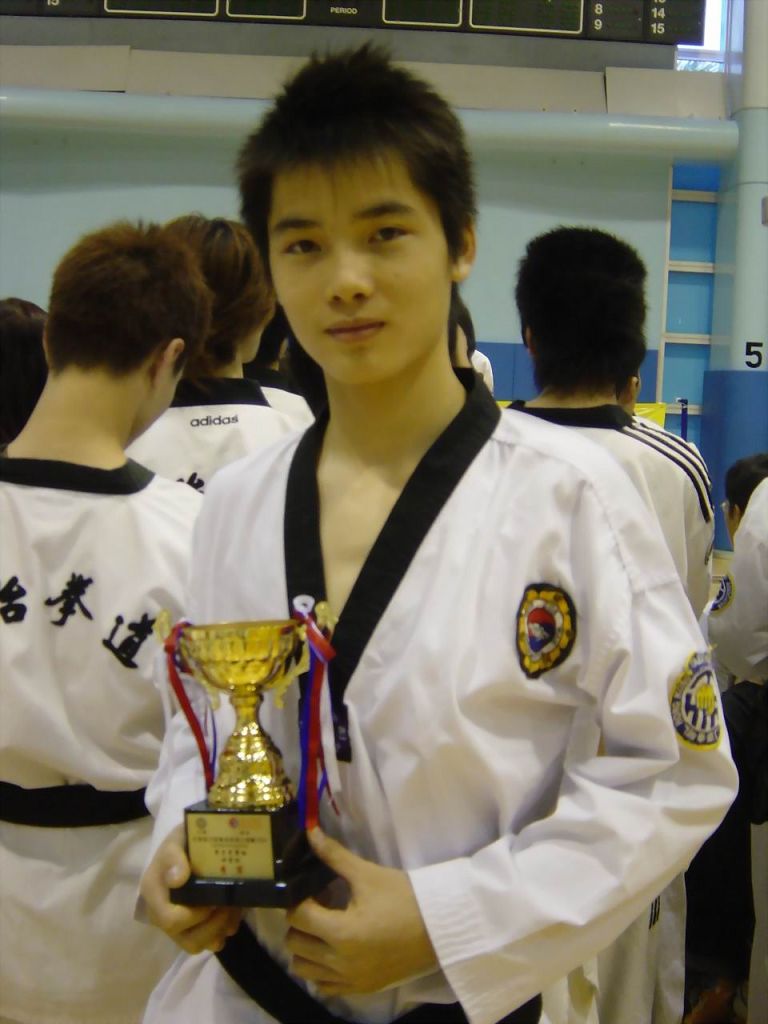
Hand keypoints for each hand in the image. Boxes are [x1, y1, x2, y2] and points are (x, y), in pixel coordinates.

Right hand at [139, 823, 241, 953]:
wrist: (189, 846)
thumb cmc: (182, 843)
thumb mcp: (177, 839)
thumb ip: (174, 855)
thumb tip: (177, 878)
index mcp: (153, 893)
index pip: (169, 920)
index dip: (195, 915)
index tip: (213, 899)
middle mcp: (161, 914)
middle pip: (187, 939)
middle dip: (213, 924)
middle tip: (229, 904)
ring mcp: (177, 925)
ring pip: (199, 945)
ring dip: (220, 929)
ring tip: (233, 908)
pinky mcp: (192, 929)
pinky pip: (209, 943)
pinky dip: (224, 930)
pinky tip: (233, 912)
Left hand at [285, 829, 436, 997]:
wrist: (441, 929)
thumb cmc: (405, 899)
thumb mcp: (369, 875)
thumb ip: (334, 856)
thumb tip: (310, 831)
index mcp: (341, 932)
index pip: (298, 916)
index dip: (299, 899)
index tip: (312, 889)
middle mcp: (340, 962)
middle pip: (295, 944)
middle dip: (300, 921)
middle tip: (318, 906)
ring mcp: (350, 979)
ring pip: (304, 969)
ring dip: (305, 947)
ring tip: (324, 928)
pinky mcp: (361, 988)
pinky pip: (324, 986)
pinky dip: (320, 970)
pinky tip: (333, 950)